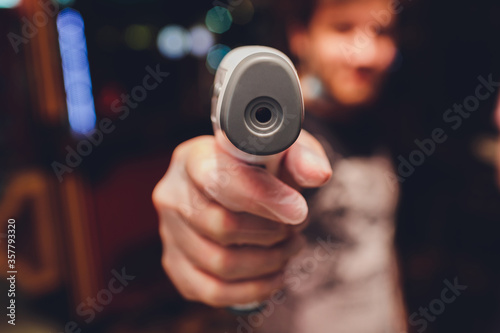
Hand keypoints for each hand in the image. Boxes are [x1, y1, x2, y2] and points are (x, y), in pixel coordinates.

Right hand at [153, 131, 331, 306]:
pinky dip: (253, 289)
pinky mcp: (176, 265)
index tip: (297, 210)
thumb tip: (318, 175)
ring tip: (290, 247)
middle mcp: (172, 195)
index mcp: (191, 158)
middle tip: (295, 228)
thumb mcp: (282, 150)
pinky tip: (275, 275)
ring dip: (268, 262)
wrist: (239, 185)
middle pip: (220, 226)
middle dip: (270, 233)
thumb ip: (301, 156)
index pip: (217, 179)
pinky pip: (213, 291)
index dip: (260, 197)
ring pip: (220, 263)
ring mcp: (170, 233)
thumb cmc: (260, 167)